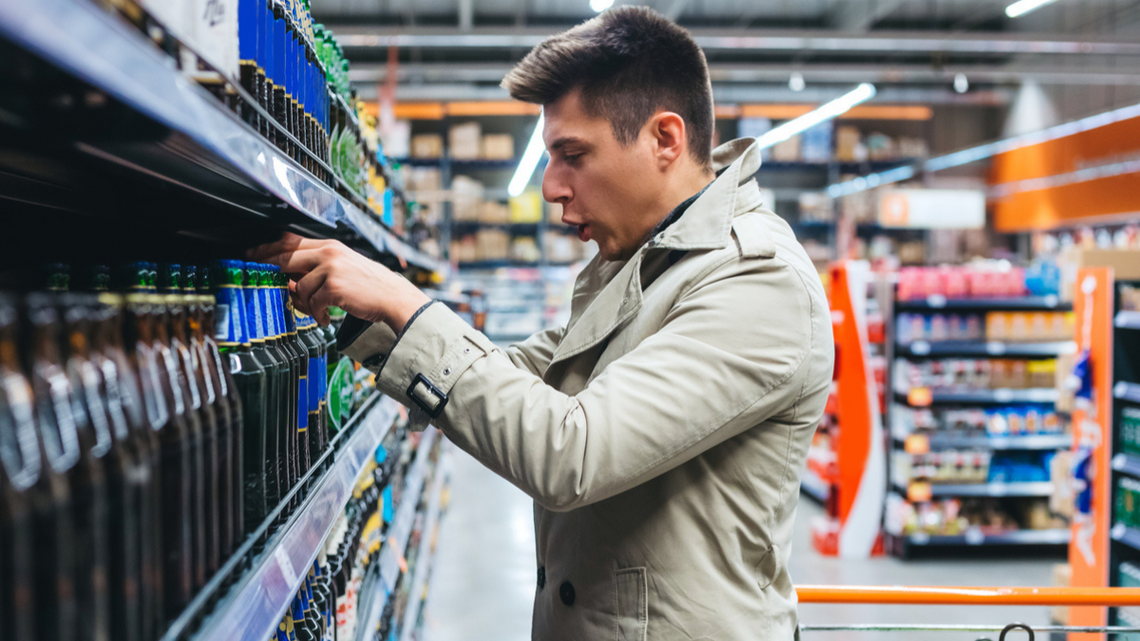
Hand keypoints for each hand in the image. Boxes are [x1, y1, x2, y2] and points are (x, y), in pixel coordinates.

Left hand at [248, 233, 429, 329]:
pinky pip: (312, 301)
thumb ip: (317, 269)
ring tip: (316, 311)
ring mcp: (331, 268)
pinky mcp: (334, 286)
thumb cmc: (370, 286)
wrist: (393, 297)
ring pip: (298, 286)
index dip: (267, 247)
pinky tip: (325, 318)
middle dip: (270, 271)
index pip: (290, 241)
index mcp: (330, 245)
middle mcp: (329, 252)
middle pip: (285, 258)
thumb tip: (289, 280)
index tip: (252, 254)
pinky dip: (316, 314)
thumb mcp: (343, 268)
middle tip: (263, 283)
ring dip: (303, 303)